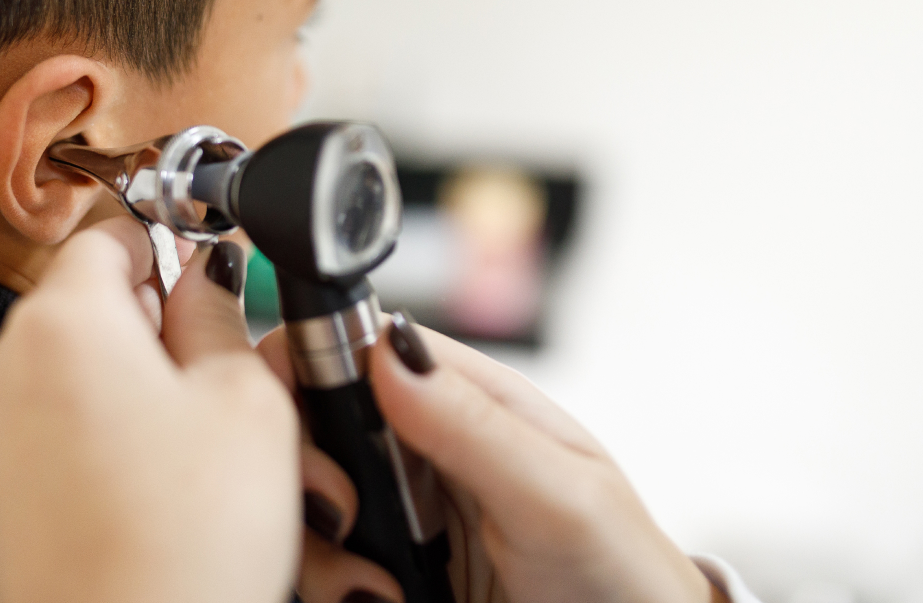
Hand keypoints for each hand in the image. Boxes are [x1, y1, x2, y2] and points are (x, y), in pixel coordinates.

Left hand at [0, 218, 300, 602]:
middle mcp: (0, 372)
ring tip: (192, 447)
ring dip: (123, 391)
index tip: (204, 273)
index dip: (165, 245)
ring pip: (64, 379)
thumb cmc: (186, 540)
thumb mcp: (246, 400)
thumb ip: (220, 316)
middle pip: (80, 309)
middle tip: (220, 374)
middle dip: (149, 328)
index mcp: (61, 323)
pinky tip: (148, 492)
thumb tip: (207, 274)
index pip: (107, 234)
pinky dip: (92, 447)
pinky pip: (45, 441)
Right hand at [260, 314, 723, 602]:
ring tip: (375, 591)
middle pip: (307, 424)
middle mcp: (415, 448)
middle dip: (304, 473)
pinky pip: (319, 567)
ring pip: (301, 503)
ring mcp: (395, 513)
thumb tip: (390, 349)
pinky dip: (326, 585)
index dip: (305, 372)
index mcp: (461, 397)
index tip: (309, 433)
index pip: (351, 346)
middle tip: (344, 523)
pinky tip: (375, 601)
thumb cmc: (622, 572)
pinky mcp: (381, 572)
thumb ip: (473, 425)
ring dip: (317, 549)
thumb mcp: (559, 496)